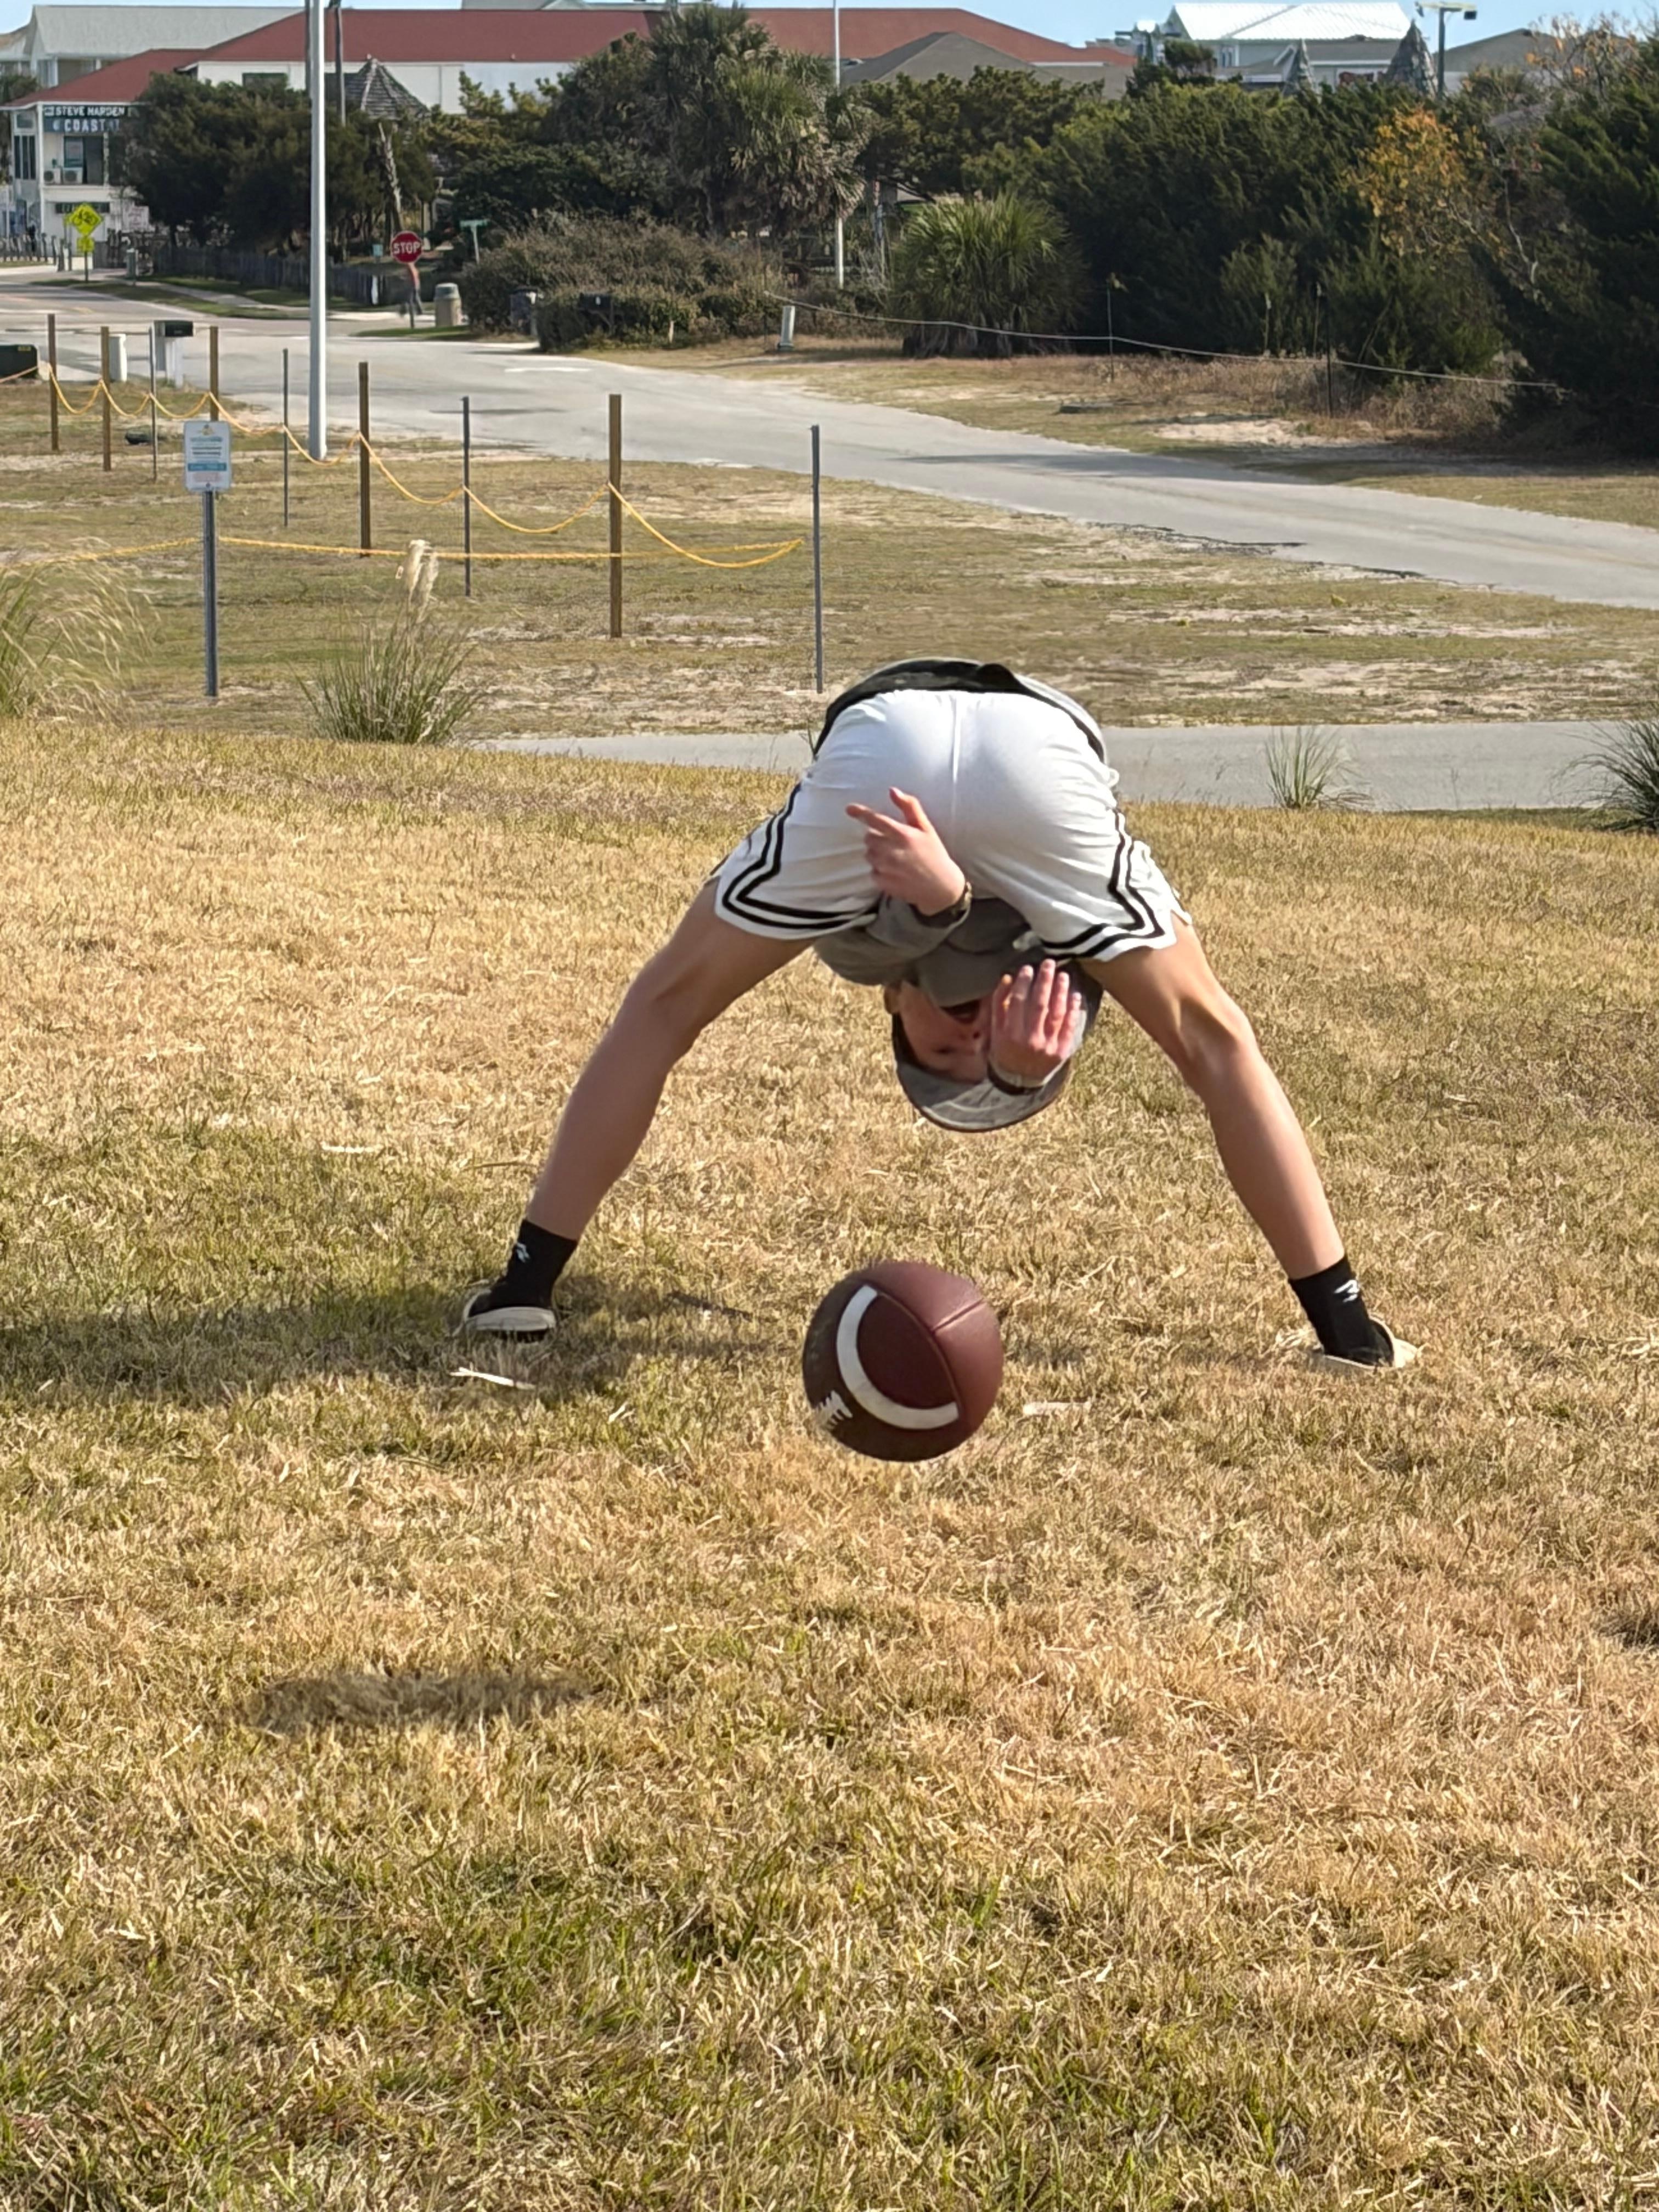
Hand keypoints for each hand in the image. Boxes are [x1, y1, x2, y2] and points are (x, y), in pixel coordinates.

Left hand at [844, 788, 966, 915]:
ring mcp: (885, 868)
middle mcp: (891, 850)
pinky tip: (894, 871)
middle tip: (892, 843)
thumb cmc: (934, 854)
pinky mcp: (882, 882)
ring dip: (877, 854)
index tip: (849, 809)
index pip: (875, 820)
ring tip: (895, 858)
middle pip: (868, 838)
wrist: (941, 887)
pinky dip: (879, 870)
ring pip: (869, 854)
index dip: (861, 813)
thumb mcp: (927, 828)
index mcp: (902, 834)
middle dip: (877, 838)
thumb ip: (910, 807)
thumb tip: (892, 790)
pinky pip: (872, 871)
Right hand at [989, 961, 1085, 1087]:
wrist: (1018, 1081)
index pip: (1018, 1002)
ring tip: (1063, 975)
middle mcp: (1030, 1040)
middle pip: (1039, 1005)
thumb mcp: (995, 1030)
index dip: (1024, 983)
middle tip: (1049, 964)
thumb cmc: (1004, 1052)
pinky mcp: (1061, 1052)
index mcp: (1010, 1034)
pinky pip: (1069, 1028)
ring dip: (1061, 992)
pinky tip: (1075, 995)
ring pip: (1056, 1014)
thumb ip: (999, 1004)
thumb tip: (1008, 978)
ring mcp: (1048, 1046)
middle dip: (1045, 982)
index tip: (1028, 968)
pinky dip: (1073, 1011)